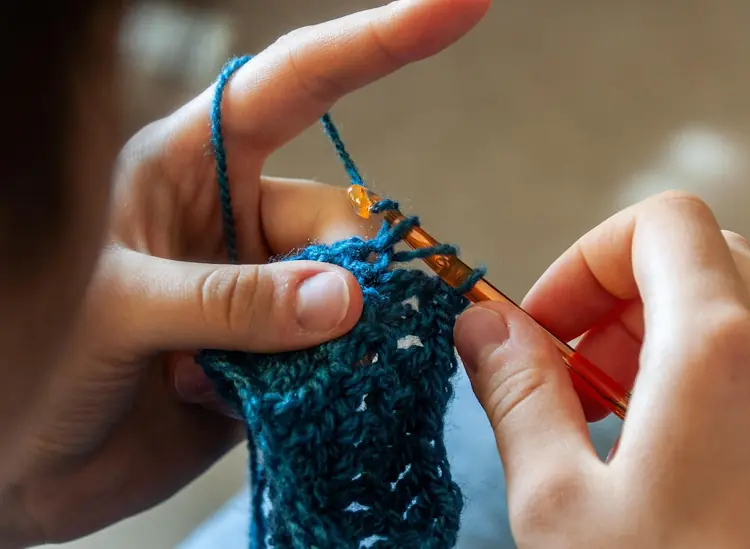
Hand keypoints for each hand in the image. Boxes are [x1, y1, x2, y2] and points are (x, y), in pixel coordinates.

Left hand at [1, 1, 489, 545]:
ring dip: (324, 344)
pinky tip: (252, 405)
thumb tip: (348, 299)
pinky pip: (336, 353)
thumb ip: (232, 301)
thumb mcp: (122, 312)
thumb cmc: (39, 367)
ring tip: (250, 384)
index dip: (379, 41)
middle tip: (316, 334)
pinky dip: (321, 381)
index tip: (461, 2)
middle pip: (336, 216)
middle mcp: (235, 217)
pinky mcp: (281, 352)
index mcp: (188, 165)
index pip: (295, 82)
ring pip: (347, 292)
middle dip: (343, 275)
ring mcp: (263, 285)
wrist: (35, 467)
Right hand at [454, 191, 749, 547]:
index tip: (545, 325)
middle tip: (572, 372)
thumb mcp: (557, 501)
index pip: (660, 222)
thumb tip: (480, 327)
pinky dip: (693, 371)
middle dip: (617, 297)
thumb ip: (515, 392)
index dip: (587, 257)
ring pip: (730, 304)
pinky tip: (655, 448)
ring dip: (654, 334)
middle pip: (697, 256)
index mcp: (717, 352)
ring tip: (608, 416)